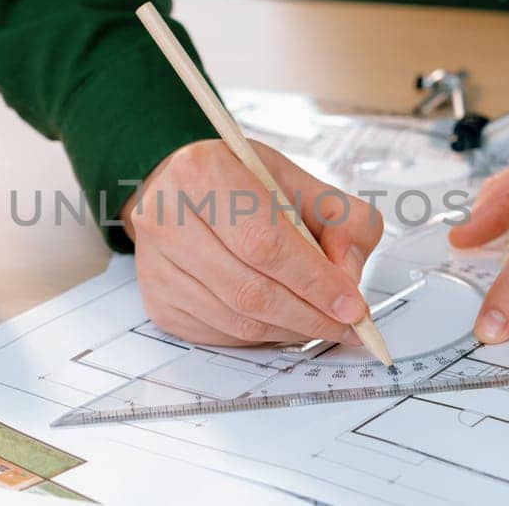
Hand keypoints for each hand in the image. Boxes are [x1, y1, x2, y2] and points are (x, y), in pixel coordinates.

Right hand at [124, 140, 384, 345]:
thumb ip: (341, 218)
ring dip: (290, 329)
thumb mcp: (297, 182)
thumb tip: (349, 275)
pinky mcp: (158, 301)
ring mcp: (156, 265)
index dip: (314, 281)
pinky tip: (283, 320)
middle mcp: (167, 218)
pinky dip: (262, 335)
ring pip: (237, 320)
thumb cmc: (239, 186)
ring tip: (322, 322)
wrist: (179, 191)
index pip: (265, 242)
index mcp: (204, 172)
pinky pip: (221, 334)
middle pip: (251, 290)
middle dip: (310, 315)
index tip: (352, 306)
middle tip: (346, 324)